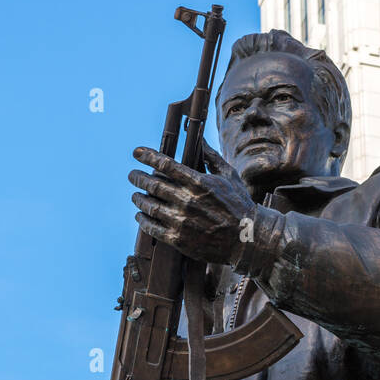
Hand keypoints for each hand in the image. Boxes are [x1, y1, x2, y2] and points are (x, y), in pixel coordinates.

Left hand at [128, 140, 256, 263]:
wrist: (247, 239)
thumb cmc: (239, 205)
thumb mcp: (229, 176)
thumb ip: (211, 157)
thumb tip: (199, 139)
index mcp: (198, 183)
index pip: (165, 164)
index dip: (147, 156)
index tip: (137, 152)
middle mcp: (187, 200)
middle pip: (152, 184)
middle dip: (138, 177)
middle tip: (132, 175)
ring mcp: (181, 221)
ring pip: (149, 206)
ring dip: (138, 198)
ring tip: (135, 195)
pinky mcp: (179, 240)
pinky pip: (152, 228)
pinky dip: (143, 220)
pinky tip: (141, 216)